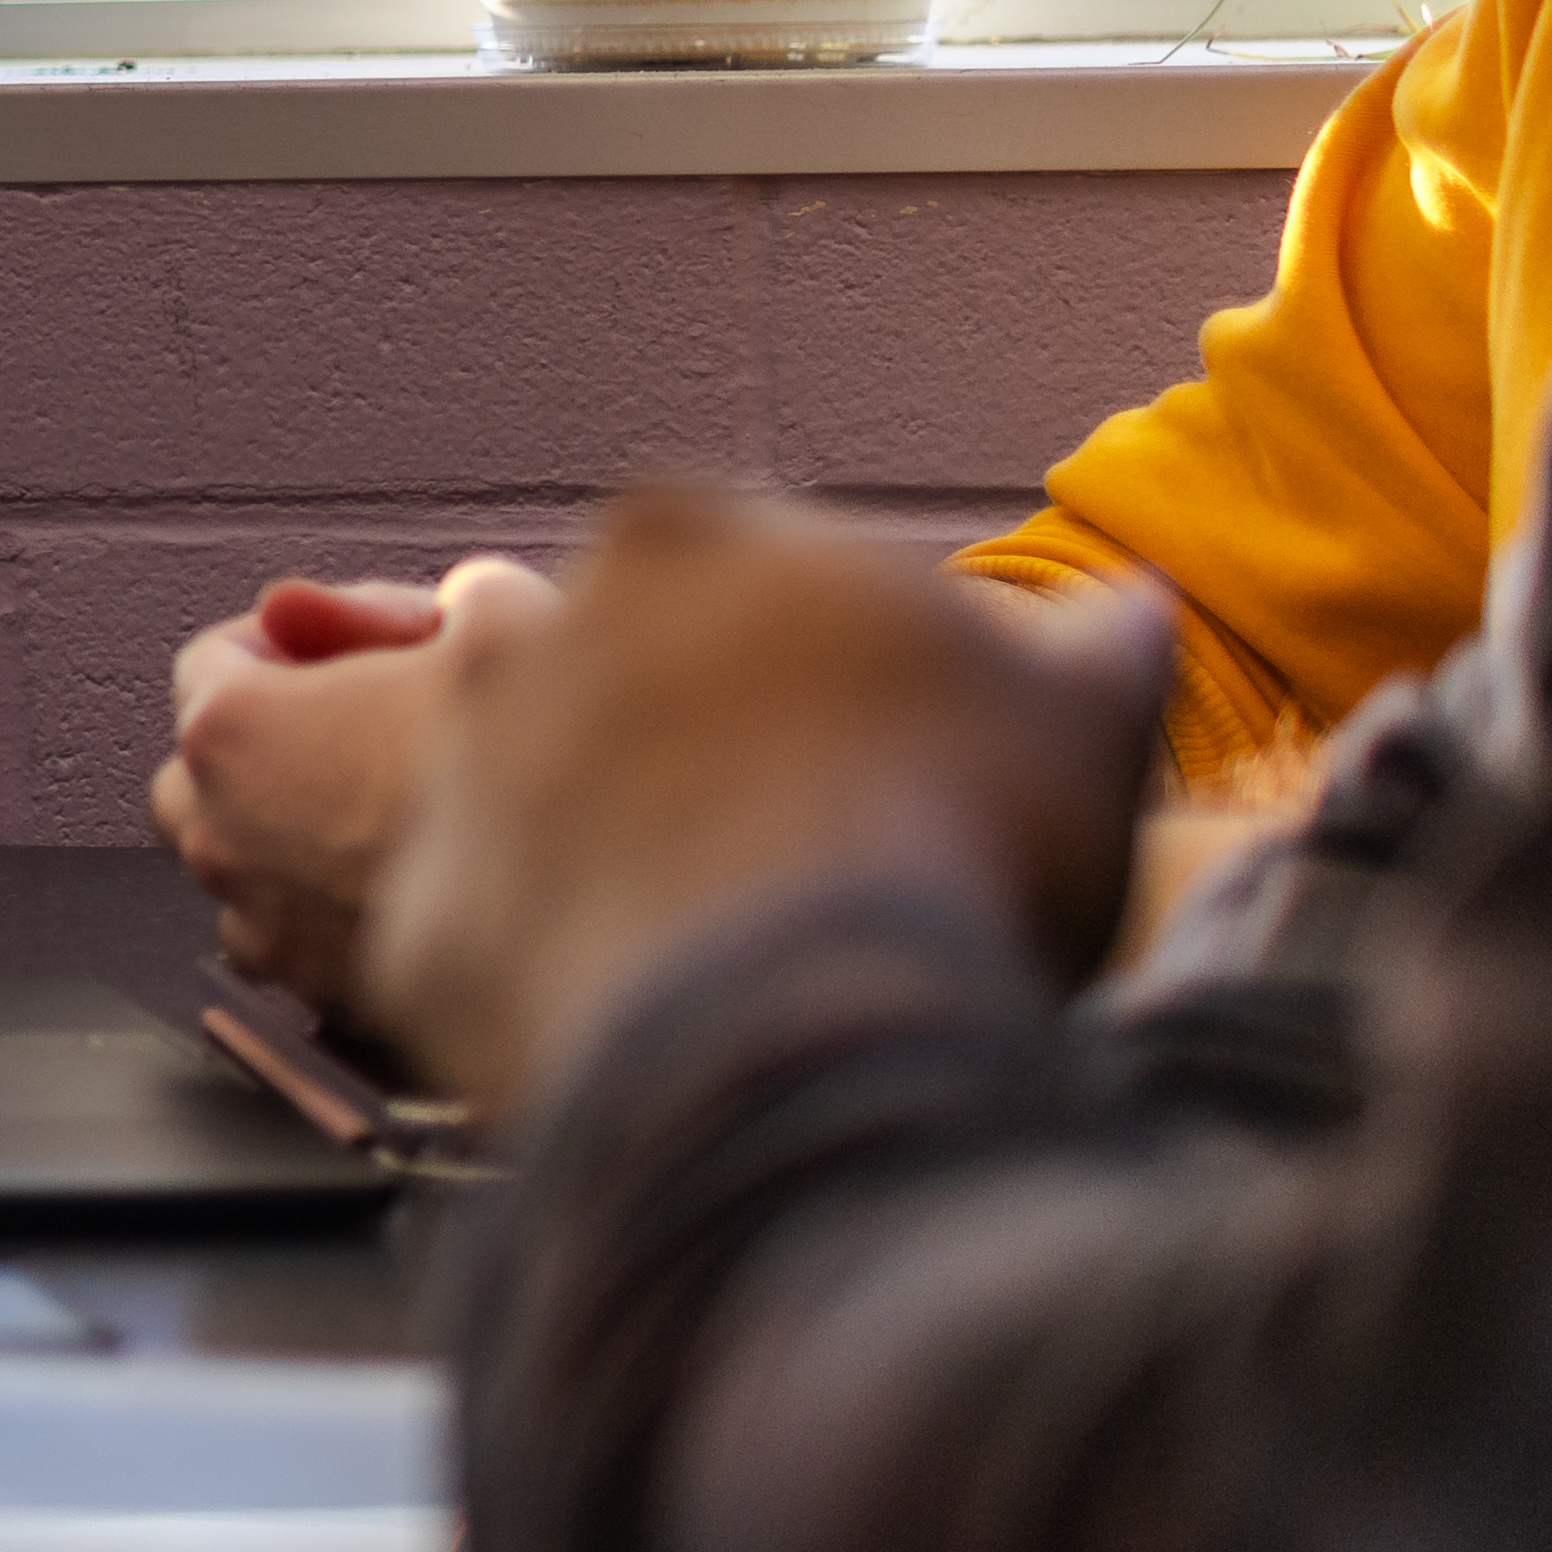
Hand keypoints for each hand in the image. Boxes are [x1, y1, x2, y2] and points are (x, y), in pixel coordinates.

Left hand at [150, 568, 527, 1014]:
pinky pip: (290, 938)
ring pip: (239, 861)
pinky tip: (412, 879)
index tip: (352, 644)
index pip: (211, 660)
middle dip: (270, 738)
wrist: (604, 914)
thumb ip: (458, 596)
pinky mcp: (316, 988)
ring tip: (390, 804)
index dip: (293, 640)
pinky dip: (329, 909)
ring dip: (291, 831)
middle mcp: (221, 835)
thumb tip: (456, 605)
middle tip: (364, 721)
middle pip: (203, 767)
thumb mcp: (505, 622)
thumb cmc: (537, 770)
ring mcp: (262, 921)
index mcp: (233, 730)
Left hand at [358, 493, 1174, 1111]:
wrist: (817, 1014)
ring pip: (498, 790)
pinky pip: (477, 942)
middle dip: (642, 728)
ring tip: (677, 911)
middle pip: (573, 660)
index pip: (705, 558)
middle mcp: (531, 634)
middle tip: (739, 820)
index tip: (812, 715)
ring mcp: (458, 778)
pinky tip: (634, 1015)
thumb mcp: (1084, 711)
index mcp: (684, 537)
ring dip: (571, 835)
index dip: (768, 643)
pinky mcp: (421, 924)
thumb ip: (1092, 644)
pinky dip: (540, 973)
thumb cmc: (963, 834)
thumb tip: (1130, 612)